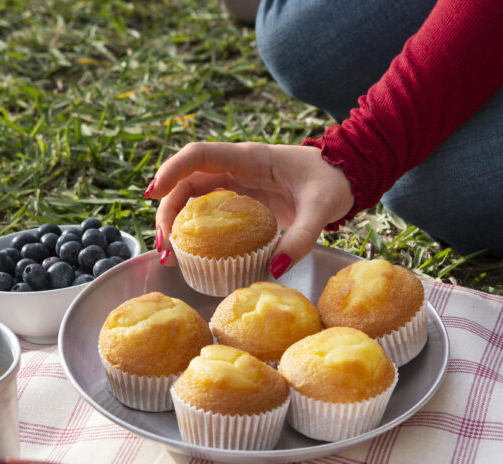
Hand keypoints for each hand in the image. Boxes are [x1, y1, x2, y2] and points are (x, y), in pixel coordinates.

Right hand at [147, 141, 354, 276]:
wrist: (348, 175)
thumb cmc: (334, 183)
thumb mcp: (321, 209)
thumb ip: (302, 238)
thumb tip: (275, 269)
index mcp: (250, 158)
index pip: (199, 155)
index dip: (172, 170)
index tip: (154, 193)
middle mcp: (237, 168)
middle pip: (186, 181)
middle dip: (168, 209)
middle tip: (164, 245)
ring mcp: (237, 184)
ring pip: (192, 197)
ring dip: (176, 221)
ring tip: (169, 254)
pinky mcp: (242, 202)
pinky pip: (208, 211)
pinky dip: (194, 230)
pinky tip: (189, 253)